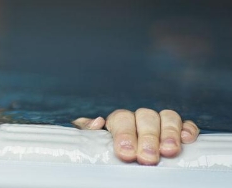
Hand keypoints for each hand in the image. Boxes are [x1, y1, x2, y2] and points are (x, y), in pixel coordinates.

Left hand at [73, 108, 199, 164]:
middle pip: (145, 118)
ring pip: (167, 117)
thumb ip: (89, 131)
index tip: (125, 152)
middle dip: (147, 138)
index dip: (124, 134)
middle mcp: (140, 119)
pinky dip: (188, 129)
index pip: (122, 118)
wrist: (127, 160)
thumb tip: (97, 121)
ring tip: (169, 151)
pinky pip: (186, 124)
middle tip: (147, 158)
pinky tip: (187, 139)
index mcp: (120, 121)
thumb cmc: (110, 153)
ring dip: (169, 132)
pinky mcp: (180, 131)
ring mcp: (161, 123)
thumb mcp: (95, 143)